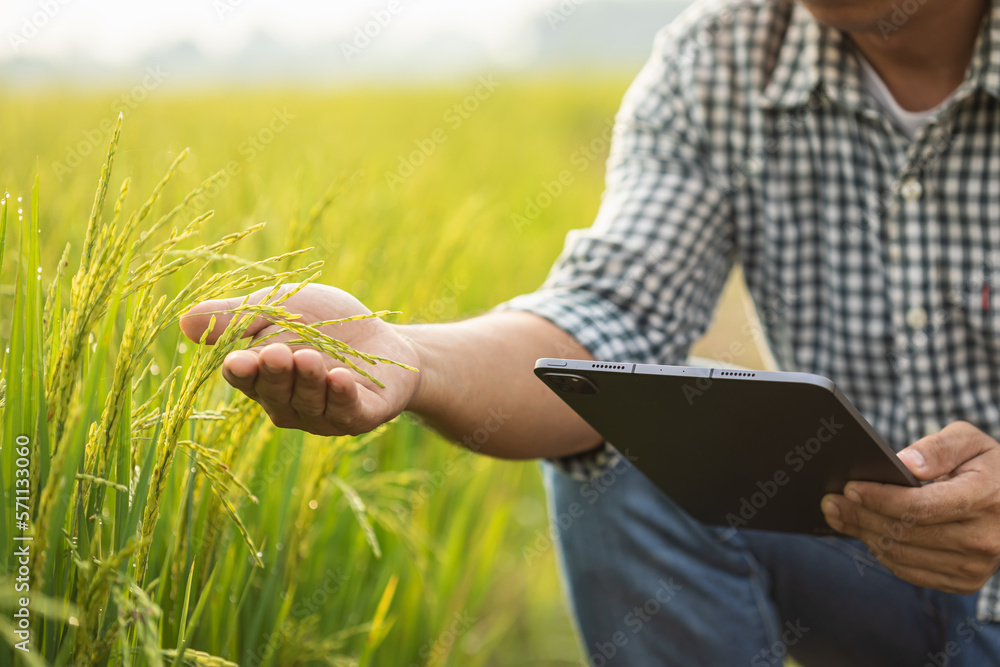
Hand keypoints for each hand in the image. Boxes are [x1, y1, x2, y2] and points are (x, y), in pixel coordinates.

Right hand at [179, 283, 420, 436]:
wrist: (384, 337)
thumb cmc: (326, 322)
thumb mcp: (280, 308)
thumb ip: (237, 316)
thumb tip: (183, 320)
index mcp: (263, 377)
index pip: (244, 378)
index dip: (242, 372)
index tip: (240, 360)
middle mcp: (289, 403)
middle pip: (275, 394)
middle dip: (276, 375)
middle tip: (278, 354)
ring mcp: (323, 415)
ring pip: (309, 404)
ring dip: (308, 382)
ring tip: (310, 358)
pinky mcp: (359, 417)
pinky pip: (347, 412)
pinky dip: (342, 396)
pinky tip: (341, 378)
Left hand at [821, 421, 999, 593]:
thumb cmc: (989, 466)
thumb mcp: (972, 442)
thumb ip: (939, 447)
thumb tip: (905, 463)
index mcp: (986, 500)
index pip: (920, 507)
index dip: (880, 498)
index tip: (849, 487)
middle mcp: (983, 540)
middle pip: (905, 533)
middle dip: (861, 515)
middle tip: (829, 501)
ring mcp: (974, 567)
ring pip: (903, 555)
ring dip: (864, 535)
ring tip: (839, 515)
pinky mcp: (964, 582)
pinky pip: (910, 571)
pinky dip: (882, 552)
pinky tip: (865, 533)